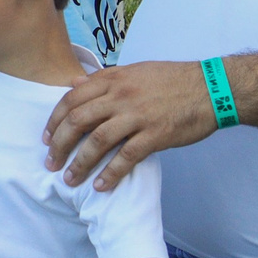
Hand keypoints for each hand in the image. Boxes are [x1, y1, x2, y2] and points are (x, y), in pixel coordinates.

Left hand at [41, 59, 221, 189]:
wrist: (210, 88)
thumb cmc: (172, 79)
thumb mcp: (134, 71)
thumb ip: (104, 79)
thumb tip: (74, 84)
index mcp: (112, 80)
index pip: (71, 100)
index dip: (54, 121)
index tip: (46, 137)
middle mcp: (120, 96)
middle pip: (77, 121)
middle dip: (58, 145)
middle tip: (50, 163)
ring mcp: (137, 116)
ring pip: (97, 141)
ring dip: (80, 164)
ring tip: (69, 179)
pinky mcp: (155, 135)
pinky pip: (126, 157)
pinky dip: (111, 174)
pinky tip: (101, 186)